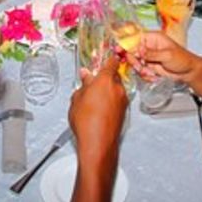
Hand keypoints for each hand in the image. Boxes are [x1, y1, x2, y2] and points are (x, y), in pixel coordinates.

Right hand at [69, 53, 127, 167]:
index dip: (108, 58)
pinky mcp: (124, 112)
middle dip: (105, 77)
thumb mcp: (77, 99)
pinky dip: (111, 101)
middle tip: (93, 81)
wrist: (98, 144)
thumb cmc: (86, 122)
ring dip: (108, 90)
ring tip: (93, 98)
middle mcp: (118, 88)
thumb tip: (86, 76)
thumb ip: (83, 84)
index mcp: (105, 80)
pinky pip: (118, 100)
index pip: (111, 62)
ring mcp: (123, 101)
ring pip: (116, 89)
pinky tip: (99, 109)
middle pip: (114, 76)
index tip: (106, 56)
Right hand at [130, 30, 199, 81]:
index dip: (125, 44)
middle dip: (134, 61)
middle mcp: (148, 46)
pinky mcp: (149, 66)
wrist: (188, 72)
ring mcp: (148, 56)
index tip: (119, 50)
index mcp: (153, 38)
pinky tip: (154, 75)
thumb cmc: (182, 59)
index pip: (135, 38)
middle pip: (131, 51)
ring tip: (151, 72)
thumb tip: (139, 51)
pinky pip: (140, 70)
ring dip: (141, 69)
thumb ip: (152, 53)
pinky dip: (145, 74)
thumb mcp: (167, 55)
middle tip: (141, 65)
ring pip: (135, 63)